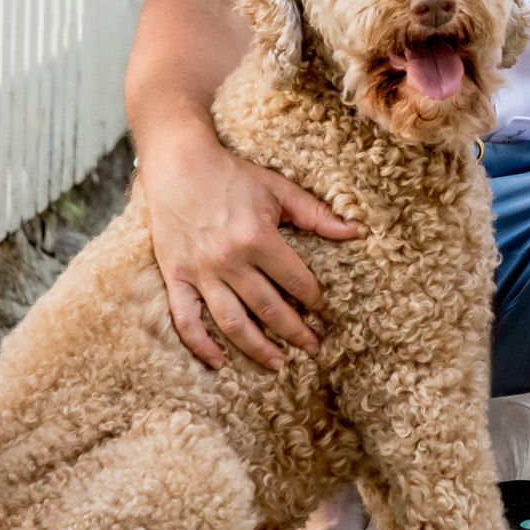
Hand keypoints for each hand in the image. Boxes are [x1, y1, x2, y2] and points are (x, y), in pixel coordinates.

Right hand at [140, 129, 360, 368]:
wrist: (179, 164)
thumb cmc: (233, 175)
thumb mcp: (278, 189)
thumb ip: (316, 214)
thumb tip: (354, 231)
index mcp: (258, 238)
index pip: (296, 281)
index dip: (315, 300)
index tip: (326, 312)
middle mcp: (229, 261)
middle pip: (269, 309)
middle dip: (296, 333)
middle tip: (314, 349)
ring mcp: (200, 272)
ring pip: (232, 323)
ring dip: (257, 348)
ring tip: (278, 364)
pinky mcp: (174, 277)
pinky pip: (185, 321)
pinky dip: (201, 345)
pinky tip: (218, 362)